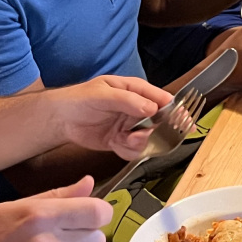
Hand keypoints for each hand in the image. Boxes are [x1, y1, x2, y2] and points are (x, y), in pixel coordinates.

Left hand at [48, 74, 168, 159]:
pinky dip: (128, 151)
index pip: (162, 99)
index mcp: (136, 90)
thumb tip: (152, 108)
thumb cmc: (80, 98)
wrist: (61, 118)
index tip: (181, 121)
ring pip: (149, 139)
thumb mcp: (104, 94)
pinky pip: (135, 151)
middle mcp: (137, 109)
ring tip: (123, 140)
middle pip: (160, 123)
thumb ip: (128, 101)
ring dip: (138, 143)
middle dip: (153, 132)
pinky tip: (116, 145)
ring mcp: (131, 126)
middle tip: (138, 135)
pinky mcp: (123, 141)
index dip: (174, 110)